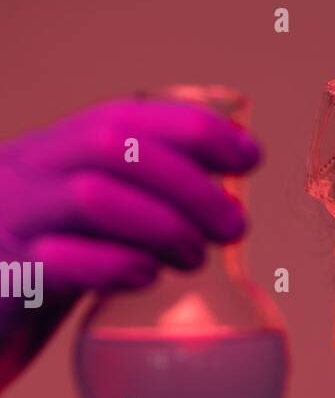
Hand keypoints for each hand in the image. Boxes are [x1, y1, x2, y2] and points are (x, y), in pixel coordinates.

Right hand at [0, 98, 259, 388]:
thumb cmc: (24, 279)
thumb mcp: (74, 229)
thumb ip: (128, 211)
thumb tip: (220, 211)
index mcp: (47, 155)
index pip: (122, 118)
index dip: (192, 130)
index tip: (248, 157)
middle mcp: (25, 175)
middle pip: (113, 146)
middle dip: (189, 181)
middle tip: (233, 226)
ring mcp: (10, 222)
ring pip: (92, 196)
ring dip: (162, 223)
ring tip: (194, 257)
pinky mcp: (3, 277)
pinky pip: (61, 260)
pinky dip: (115, 265)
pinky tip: (144, 279)